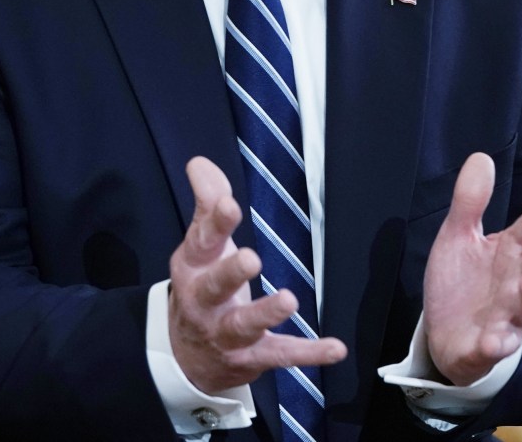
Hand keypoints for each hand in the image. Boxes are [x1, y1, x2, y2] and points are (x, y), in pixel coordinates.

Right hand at [168, 156, 346, 393]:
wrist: (185, 355)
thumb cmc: (201, 284)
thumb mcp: (200, 244)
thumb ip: (207, 201)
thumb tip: (199, 163)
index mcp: (193, 265)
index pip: (202, 239)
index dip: (215, 221)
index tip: (229, 204)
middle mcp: (205, 301)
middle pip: (215, 286)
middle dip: (231, 273)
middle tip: (251, 258)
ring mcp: (227, 333)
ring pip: (245, 325)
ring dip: (266, 313)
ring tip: (289, 300)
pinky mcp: (251, 358)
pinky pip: (281, 355)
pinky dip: (308, 353)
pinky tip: (335, 348)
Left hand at [423, 152, 521, 385]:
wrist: (447, 334)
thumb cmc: (462, 282)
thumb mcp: (458, 236)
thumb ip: (470, 201)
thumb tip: (481, 156)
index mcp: (510, 253)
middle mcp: (516, 284)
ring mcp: (507, 317)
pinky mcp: (487, 347)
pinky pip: (495, 347)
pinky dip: (497, 345)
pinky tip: (494, 341)